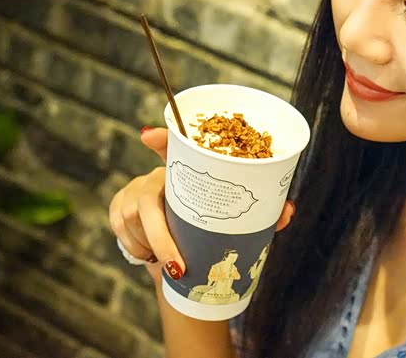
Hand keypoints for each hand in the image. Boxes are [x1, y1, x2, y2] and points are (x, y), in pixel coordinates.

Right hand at [108, 127, 296, 281]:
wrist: (178, 260)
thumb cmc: (211, 234)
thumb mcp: (234, 225)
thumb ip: (262, 217)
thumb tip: (289, 211)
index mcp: (185, 173)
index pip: (172, 147)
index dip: (163, 139)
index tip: (149, 136)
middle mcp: (156, 176)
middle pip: (148, 201)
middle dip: (161, 239)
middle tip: (178, 268)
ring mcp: (132, 191)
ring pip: (135, 222)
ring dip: (153, 248)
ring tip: (172, 261)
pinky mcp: (116, 208)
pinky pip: (122, 232)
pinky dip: (138, 250)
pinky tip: (150, 256)